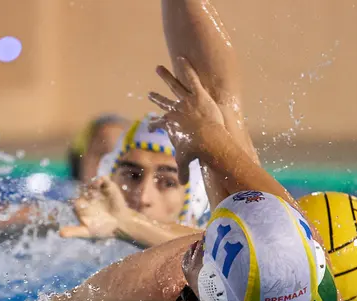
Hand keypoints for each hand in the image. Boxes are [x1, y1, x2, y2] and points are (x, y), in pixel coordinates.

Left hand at [59, 177, 129, 238]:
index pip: (74, 199)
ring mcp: (98, 190)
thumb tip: (60, 234)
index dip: (75, 200)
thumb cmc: (102, 228)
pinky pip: (104, 180)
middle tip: (90, 195)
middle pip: (83, 190)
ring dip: (93, 184)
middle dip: (85, 191)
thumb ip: (74, 231)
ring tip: (96, 185)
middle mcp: (88, 196)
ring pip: (92, 184)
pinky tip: (102, 182)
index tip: (80, 203)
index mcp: (80, 205)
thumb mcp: (86, 232)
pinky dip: (103, 179)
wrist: (119, 225)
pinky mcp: (108, 187)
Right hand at [148, 56, 225, 183]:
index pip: (159, 123)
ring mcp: (185, 100)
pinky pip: (190, 77)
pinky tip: (182, 58)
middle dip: (157, 97)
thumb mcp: (187, 161)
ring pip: (174, 85)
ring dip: (166, 76)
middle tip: (150, 93)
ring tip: (159, 68)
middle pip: (163, 102)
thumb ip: (184, 171)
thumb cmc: (196, 151)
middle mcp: (175, 110)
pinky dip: (186, 67)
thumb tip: (182, 185)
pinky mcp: (197, 93)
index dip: (153, 124)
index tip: (151, 125)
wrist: (206, 139)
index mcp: (171, 124)